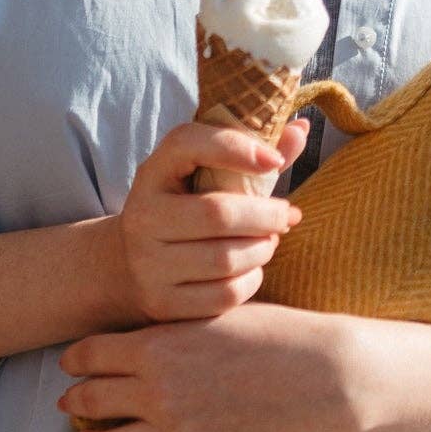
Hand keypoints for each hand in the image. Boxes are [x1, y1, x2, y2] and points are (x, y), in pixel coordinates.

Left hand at [57, 303, 358, 431]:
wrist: (316, 376)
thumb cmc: (270, 335)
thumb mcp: (208, 316)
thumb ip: (163, 330)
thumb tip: (127, 343)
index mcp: (155, 346)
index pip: (87, 355)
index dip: (74, 358)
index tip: (75, 363)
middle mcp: (154, 391)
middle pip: (86, 400)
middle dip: (75, 399)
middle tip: (75, 400)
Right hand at [113, 116, 309, 323]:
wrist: (129, 265)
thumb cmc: (183, 208)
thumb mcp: (202, 175)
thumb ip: (249, 152)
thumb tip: (301, 128)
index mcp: (153, 173)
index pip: (187, 144)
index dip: (235, 147)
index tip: (275, 161)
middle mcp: (142, 217)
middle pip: (218, 213)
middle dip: (267, 214)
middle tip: (288, 214)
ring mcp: (148, 264)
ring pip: (226, 259)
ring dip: (263, 248)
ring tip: (270, 240)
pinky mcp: (163, 303)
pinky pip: (225, 294)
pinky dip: (252, 279)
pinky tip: (252, 267)